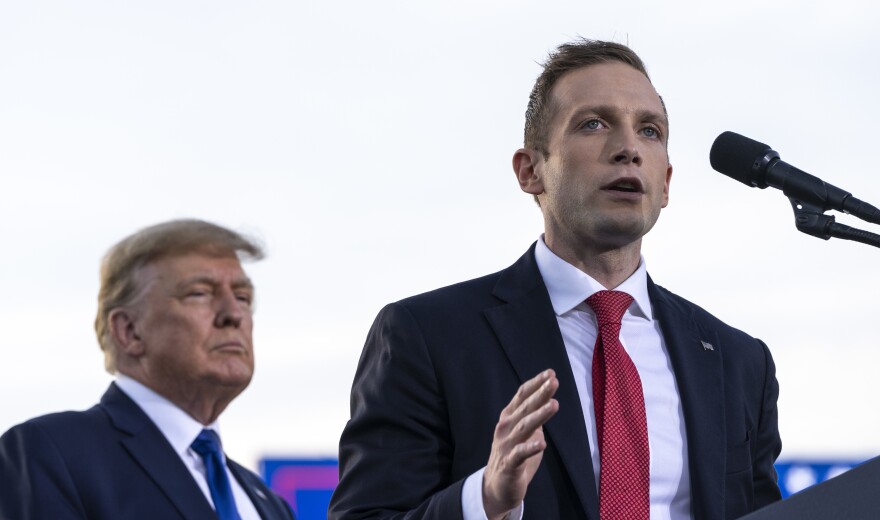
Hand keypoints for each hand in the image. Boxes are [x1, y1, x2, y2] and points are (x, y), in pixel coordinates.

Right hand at [482, 369, 558, 519]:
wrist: (496, 487)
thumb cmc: (514, 456)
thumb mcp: (524, 432)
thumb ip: (532, 416)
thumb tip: (548, 399)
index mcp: (509, 418)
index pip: (522, 396)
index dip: (536, 384)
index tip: (551, 373)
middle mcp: (505, 428)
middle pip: (525, 407)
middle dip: (540, 394)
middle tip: (554, 382)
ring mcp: (506, 445)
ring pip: (524, 427)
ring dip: (540, 415)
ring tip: (554, 404)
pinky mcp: (509, 464)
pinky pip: (520, 454)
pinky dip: (530, 448)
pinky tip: (542, 443)